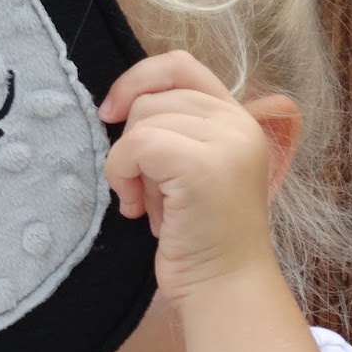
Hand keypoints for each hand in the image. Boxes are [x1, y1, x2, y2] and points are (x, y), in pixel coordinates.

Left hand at [98, 51, 292, 306]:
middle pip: (152, 98)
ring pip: (142, 121)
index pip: (179, 65)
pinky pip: (136, 145)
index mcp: (238, 118)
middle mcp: (239, 122)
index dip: (137, 80)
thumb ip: (174, 131)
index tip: (111, 114)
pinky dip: (122, 175)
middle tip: (149, 191)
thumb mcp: (188, 169)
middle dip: (134, 144)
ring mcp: (226, 141)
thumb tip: (120, 104)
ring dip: (130, 166)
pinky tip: (137, 209)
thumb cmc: (197, 236)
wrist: (223, 286)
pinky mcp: (204, 164)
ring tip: (152, 204)